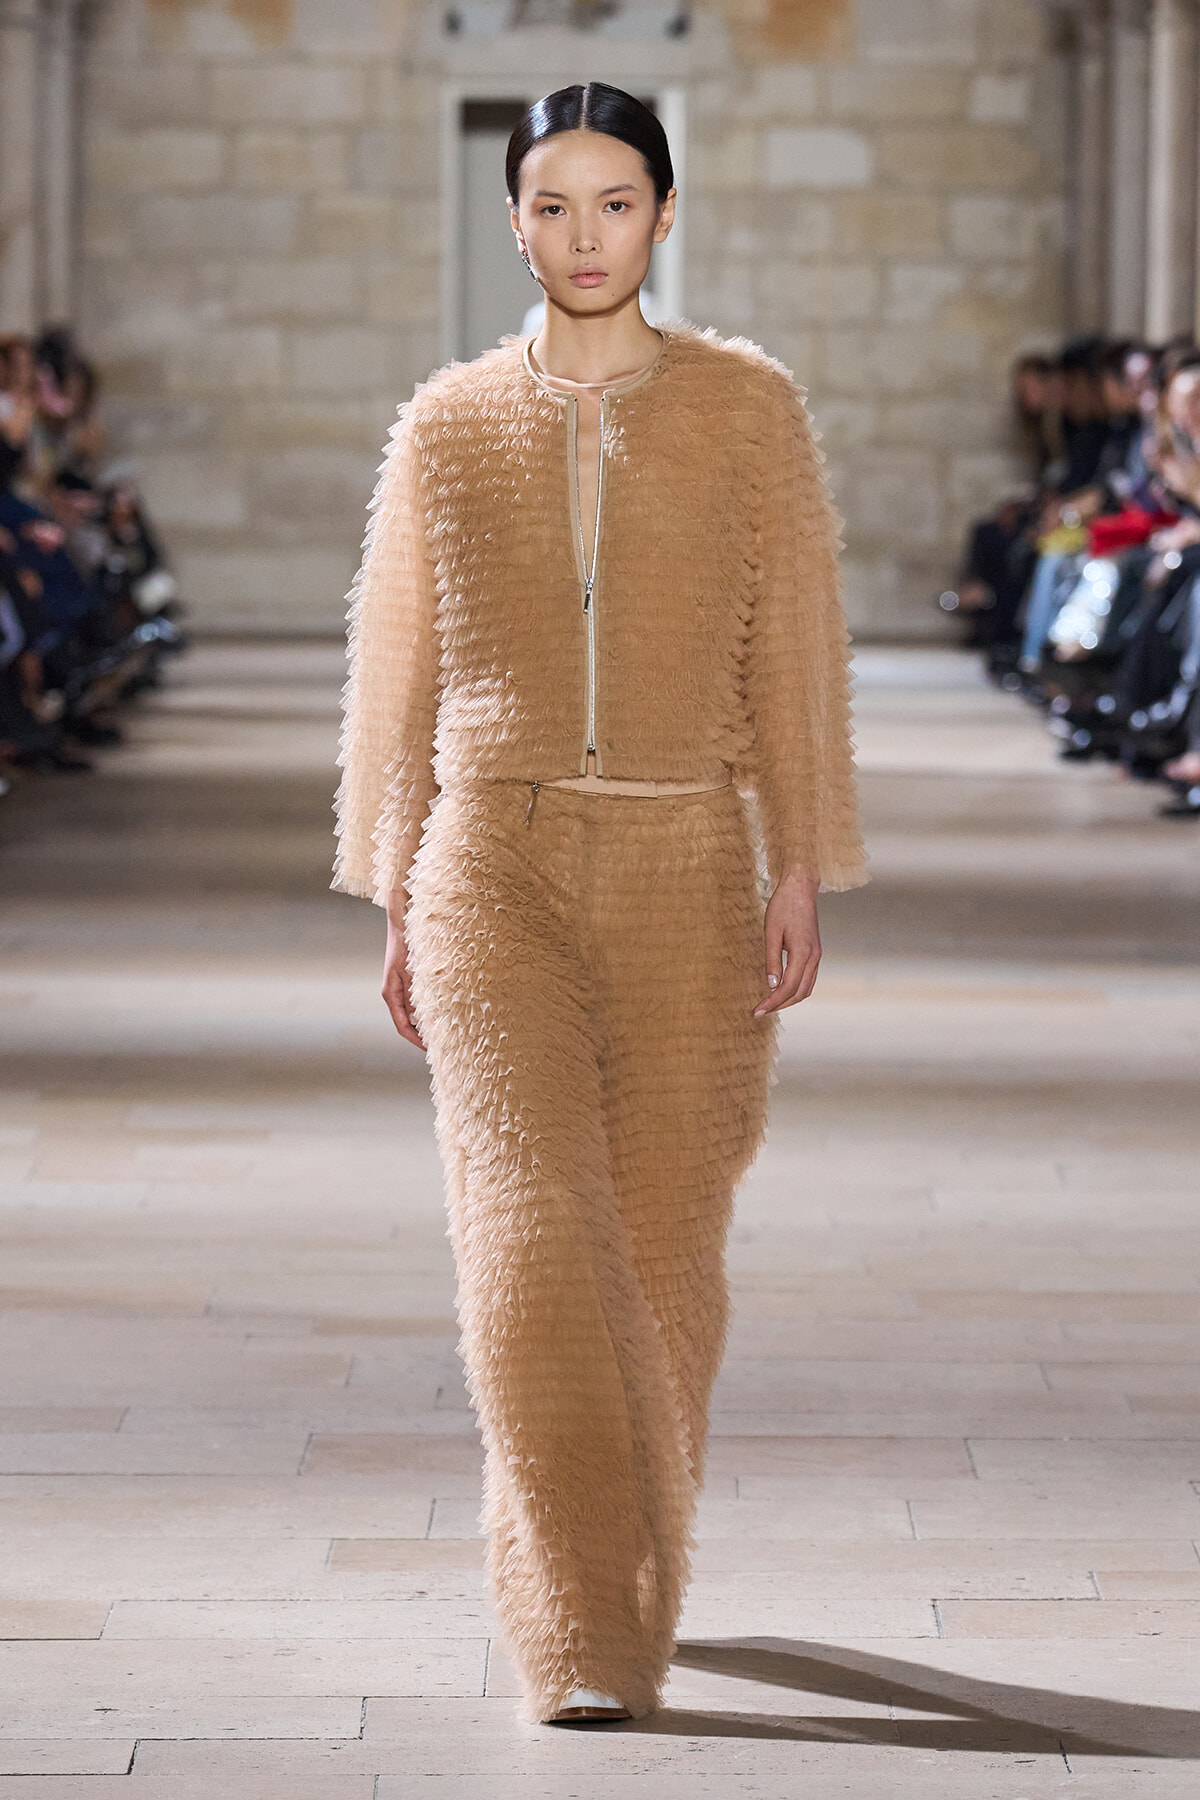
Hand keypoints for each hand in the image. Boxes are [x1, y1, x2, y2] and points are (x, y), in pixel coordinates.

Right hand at [382, 895, 425, 1050]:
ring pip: (411, 1013)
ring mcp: (399, 988)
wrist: (401, 924)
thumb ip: (415, 995)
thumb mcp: (411, 972)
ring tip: (442, 1032)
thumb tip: (421, 1019)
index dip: (415, 1040)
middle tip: (440, 1045)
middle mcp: (393, 994)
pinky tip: (439, 1012)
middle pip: (406, 1022)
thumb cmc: (405, 945)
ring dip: (424, 1023)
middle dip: (421, 1035)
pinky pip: (415, 1002)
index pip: (402, 1026)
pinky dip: (425, 1010)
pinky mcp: (406, 981)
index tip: (429, 1050)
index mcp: (390, 994)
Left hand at [754, 866, 820, 1016]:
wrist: (800, 888)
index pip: (788, 987)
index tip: (756, 1011)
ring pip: (806, 988)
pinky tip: (782, 990)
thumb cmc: (783, 906)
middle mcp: (814, 957)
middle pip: (799, 993)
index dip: (772, 1002)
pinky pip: (809, 979)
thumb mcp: (771, 932)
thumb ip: (771, 960)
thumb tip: (770, 985)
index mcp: (803, 953)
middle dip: (780, 1005)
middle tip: (760, 1011)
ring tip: (769, 1004)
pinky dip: (796, 989)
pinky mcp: (815, 952)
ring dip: (789, 1000)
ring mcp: (817, 955)